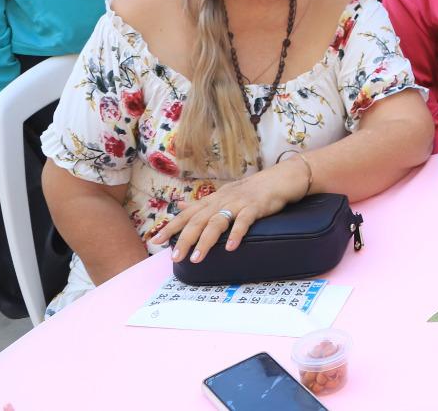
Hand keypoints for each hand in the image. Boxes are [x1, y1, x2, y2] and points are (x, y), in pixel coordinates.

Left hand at [151, 159, 308, 262]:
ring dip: (205, 241)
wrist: (282, 177)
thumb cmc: (253, 189)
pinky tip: (230, 248)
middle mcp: (223, 199)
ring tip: (197, 259)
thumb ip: (202, 202)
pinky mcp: (256, 206)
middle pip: (199, 220)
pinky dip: (236, 234)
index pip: (187, 213)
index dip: (171, 227)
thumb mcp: (224, 194)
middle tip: (174, 257)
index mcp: (214, 199)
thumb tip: (179, 205)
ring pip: (217, 222)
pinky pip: (244, 221)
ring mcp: (239, 202)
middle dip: (185, 239)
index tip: (154, 241)